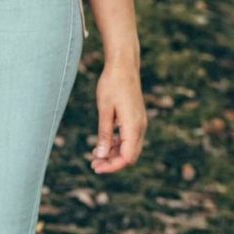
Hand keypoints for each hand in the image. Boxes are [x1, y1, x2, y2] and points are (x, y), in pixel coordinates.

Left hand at [90, 58, 146, 172]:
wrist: (123, 65)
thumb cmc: (112, 84)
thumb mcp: (104, 110)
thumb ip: (103, 133)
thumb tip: (100, 155)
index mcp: (133, 126)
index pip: (127, 157)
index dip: (112, 166)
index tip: (96, 167)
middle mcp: (140, 127)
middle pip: (130, 156)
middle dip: (112, 163)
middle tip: (93, 165)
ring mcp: (139, 123)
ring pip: (129, 148)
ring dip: (113, 154)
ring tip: (94, 156)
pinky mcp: (135, 119)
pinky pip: (128, 138)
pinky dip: (116, 145)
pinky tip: (103, 145)